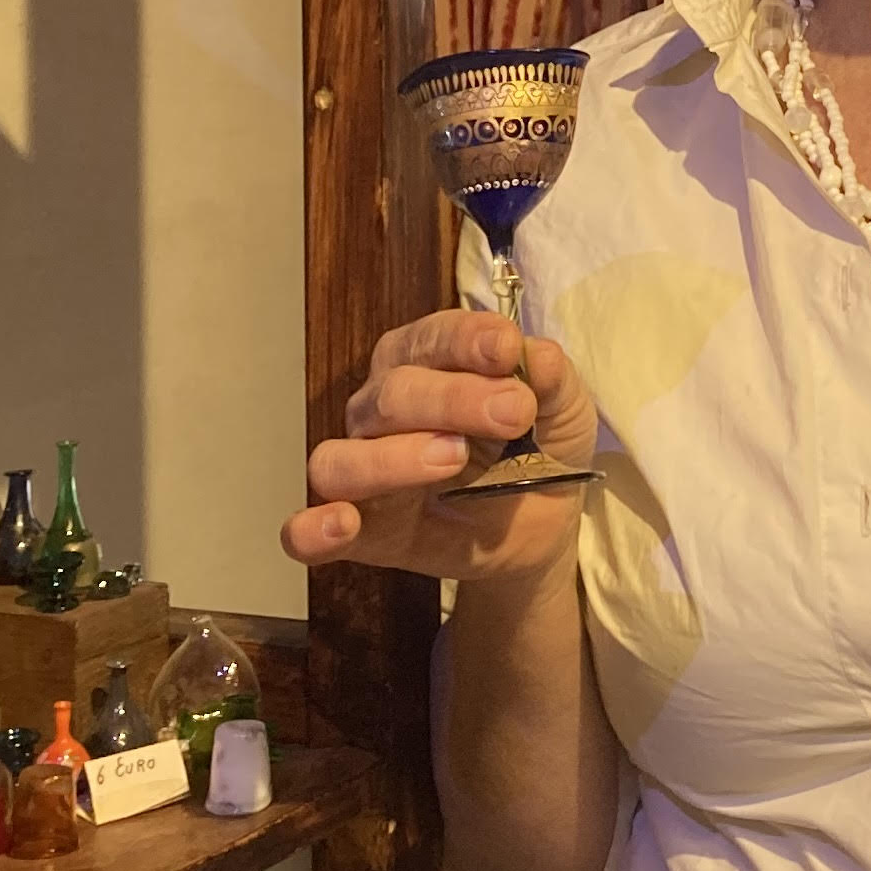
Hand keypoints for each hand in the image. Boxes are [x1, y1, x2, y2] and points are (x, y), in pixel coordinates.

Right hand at [280, 309, 598, 583]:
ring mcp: (363, 469)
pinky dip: (312, 528)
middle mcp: (381, 408)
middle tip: (512, 414)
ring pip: (342, 456)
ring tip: (450, 459)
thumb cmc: (540, 447)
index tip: (507, 349)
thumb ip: (552, 381)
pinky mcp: (362, 532)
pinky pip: (306, 532)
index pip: (432, 338)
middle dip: (453, 399)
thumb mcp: (564, 410)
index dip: (466, 339)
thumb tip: (536, 356)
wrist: (543, 525)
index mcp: (426, 361)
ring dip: (391, 458)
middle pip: (393, 393)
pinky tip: (341, 523)